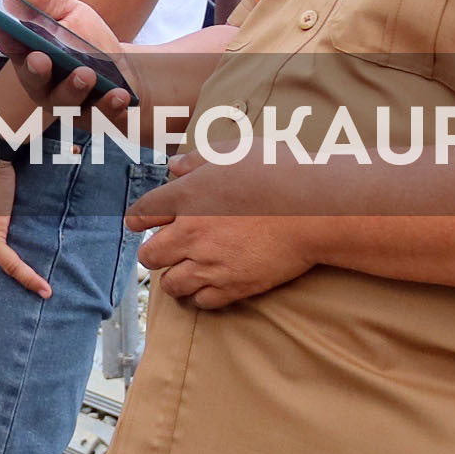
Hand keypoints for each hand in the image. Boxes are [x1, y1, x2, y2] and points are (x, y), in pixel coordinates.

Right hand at [0, 0, 135, 121]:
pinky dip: (109, 106)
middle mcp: (42, 83)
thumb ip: (47, 2)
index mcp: (29, 53)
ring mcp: (66, 104)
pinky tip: (119, 95)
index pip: (8, 43)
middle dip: (35, 71)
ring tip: (86, 74)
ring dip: (74, 88)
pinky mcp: (93, 117)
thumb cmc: (89, 43)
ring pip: (65, 102)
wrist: (126, 74)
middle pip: (32, 80)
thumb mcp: (71, 15)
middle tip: (41, 59)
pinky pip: (100, 115)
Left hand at [130, 148, 317, 308]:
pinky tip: (210, 284)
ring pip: (170, 284)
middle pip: (148, 256)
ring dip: (175, 277)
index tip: (144, 222)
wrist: (314, 209)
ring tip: (187, 269)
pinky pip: (201, 302)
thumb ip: (197, 160)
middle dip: (155, 252)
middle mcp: (190, 234)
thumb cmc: (277, 173)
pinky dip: (201, 296)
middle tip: (169, 248)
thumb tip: (174, 166)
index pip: (140, 214)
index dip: (140, 219)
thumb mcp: (233, 152)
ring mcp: (210, 264)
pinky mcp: (233, 287)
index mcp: (185, 198)